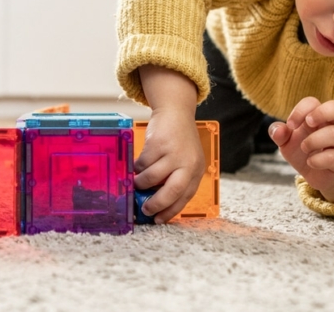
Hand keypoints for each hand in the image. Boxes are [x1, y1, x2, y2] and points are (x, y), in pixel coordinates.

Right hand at [133, 66, 204, 222]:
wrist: (175, 113)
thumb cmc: (179, 140)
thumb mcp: (186, 160)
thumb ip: (177, 179)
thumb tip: (157, 202)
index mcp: (196, 171)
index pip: (185, 197)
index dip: (170, 211)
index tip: (158, 219)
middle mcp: (188, 163)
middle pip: (171, 192)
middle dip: (155, 204)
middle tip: (144, 208)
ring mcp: (173, 153)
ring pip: (151, 178)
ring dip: (140, 183)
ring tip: (136, 182)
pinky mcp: (159, 144)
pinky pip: (142, 163)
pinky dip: (137, 167)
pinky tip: (137, 165)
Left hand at [268, 96, 333, 202]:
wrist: (318, 176)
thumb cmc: (303, 153)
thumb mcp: (286, 143)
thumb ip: (279, 133)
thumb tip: (279, 129)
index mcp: (317, 119)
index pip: (313, 102)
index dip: (301, 110)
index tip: (291, 125)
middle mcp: (331, 127)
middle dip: (322, 112)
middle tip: (308, 123)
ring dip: (314, 140)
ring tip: (304, 148)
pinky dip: (319, 160)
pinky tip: (311, 162)